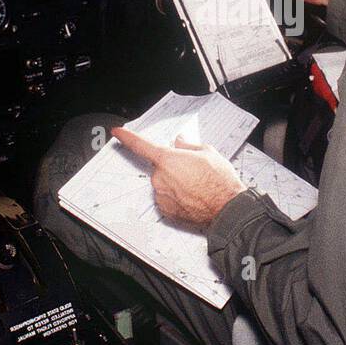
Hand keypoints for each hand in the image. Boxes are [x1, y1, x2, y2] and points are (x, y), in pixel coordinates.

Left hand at [112, 127, 246, 228]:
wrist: (228, 209)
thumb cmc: (220, 181)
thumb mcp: (208, 152)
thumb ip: (188, 145)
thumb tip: (180, 142)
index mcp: (168, 159)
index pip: (141, 145)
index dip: (127, 137)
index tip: (118, 133)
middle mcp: (160, 178)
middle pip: (160, 167)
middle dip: (173, 167)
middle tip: (193, 172)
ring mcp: (162, 196)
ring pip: (164, 184)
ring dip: (175, 183)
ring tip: (197, 187)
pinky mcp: (166, 211)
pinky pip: (167, 198)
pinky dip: (177, 197)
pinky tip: (193, 197)